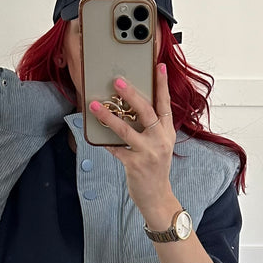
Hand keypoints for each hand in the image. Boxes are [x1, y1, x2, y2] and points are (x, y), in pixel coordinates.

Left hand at [89, 64, 175, 219]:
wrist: (157, 196)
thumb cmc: (155, 168)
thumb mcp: (160, 145)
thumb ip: (151, 128)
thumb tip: (130, 108)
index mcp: (167, 132)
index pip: (165, 104)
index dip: (162, 85)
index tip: (158, 66)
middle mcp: (160, 140)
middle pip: (146, 112)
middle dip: (131, 95)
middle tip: (118, 81)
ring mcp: (148, 153)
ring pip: (126, 129)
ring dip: (108, 116)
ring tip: (94, 105)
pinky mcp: (134, 165)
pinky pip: (116, 149)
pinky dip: (106, 141)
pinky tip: (96, 134)